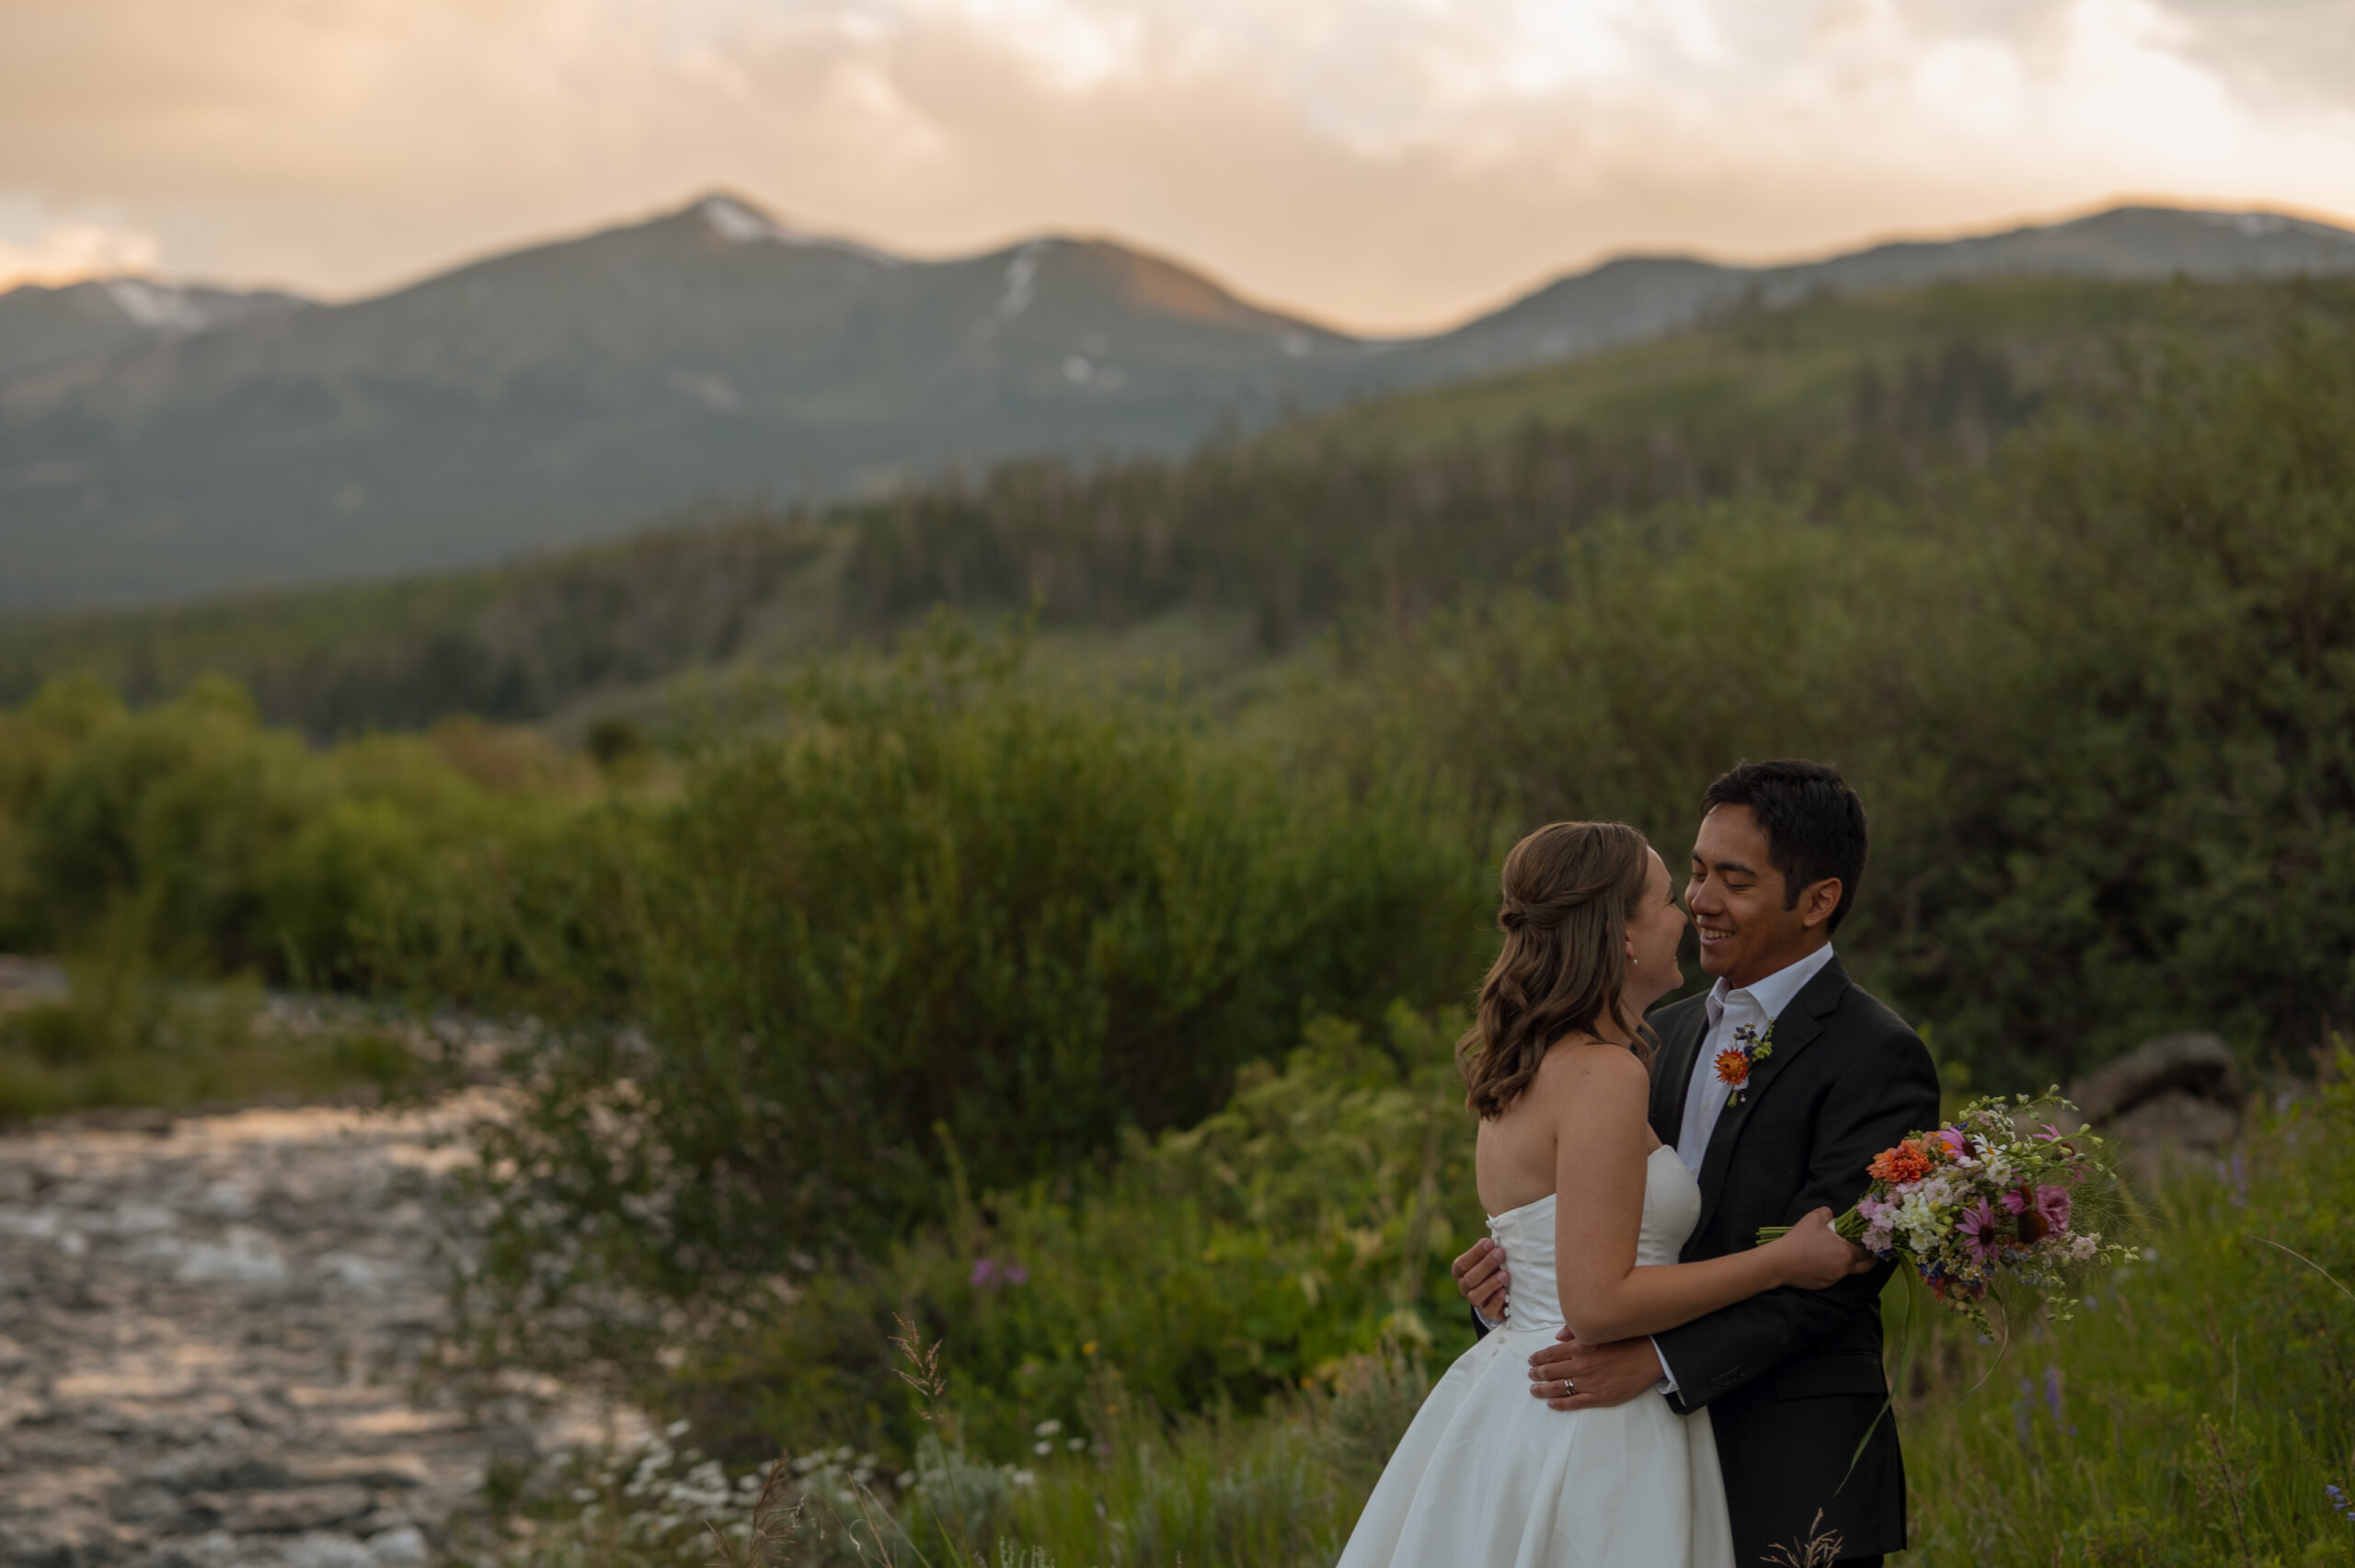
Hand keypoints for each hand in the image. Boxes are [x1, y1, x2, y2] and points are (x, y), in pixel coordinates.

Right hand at [1452, 1237, 1508, 1320]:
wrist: (1498, 1293)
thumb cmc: (1492, 1268)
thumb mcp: (1488, 1257)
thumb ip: (1488, 1248)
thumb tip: (1492, 1235)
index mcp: (1460, 1272)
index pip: (1462, 1263)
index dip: (1475, 1253)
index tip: (1489, 1242)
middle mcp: (1464, 1287)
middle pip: (1470, 1279)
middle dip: (1486, 1265)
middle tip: (1500, 1253)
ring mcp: (1475, 1301)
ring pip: (1476, 1296)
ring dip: (1490, 1284)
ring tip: (1505, 1274)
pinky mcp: (1488, 1312)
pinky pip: (1488, 1310)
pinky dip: (1496, 1301)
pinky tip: (1504, 1292)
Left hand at [1526, 1334, 1659, 1410]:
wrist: (1649, 1356)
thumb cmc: (1626, 1340)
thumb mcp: (1599, 1330)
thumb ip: (1575, 1331)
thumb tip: (1557, 1336)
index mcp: (1579, 1347)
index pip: (1550, 1354)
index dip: (1538, 1358)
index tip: (1531, 1360)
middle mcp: (1580, 1365)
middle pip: (1551, 1371)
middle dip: (1537, 1373)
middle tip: (1530, 1375)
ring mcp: (1589, 1383)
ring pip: (1559, 1388)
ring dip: (1543, 1390)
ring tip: (1534, 1390)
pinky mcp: (1600, 1397)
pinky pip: (1575, 1402)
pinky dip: (1561, 1404)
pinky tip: (1552, 1404)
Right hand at [1772, 1206, 1875, 1289]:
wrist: (1781, 1262)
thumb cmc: (1799, 1239)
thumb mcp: (1813, 1218)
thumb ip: (1827, 1213)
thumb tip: (1832, 1215)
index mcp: (1846, 1251)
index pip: (1867, 1249)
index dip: (1870, 1244)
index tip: (1871, 1241)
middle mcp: (1844, 1267)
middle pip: (1867, 1266)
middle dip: (1871, 1259)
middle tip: (1870, 1253)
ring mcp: (1835, 1278)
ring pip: (1851, 1272)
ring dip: (1852, 1264)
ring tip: (1846, 1256)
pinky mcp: (1825, 1284)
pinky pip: (1835, 1277)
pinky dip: (1835, 1270)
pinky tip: (1825, 1263)